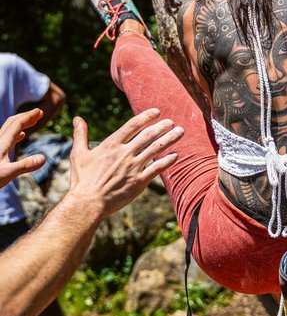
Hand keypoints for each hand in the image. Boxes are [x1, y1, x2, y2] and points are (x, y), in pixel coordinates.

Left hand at [0, 109, 45, 188]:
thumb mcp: (7, 174)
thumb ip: (25, 165)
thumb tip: (43, 158)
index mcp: (2, 143)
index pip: (17, 124)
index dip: (28, 116)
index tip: (39, 111)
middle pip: (12, 123)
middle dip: (25, 116)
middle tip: (38, 113)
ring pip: (9, 129)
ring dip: (21, 123)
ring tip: (32, 122)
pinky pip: (7, 137)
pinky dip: (16, 133)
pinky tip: (21, 136)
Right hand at [68, 108, 183, 219]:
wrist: (88, 203)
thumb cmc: (82, 180)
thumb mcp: (79, 154)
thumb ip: (80, 134)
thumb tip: (77, 118)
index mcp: (111, 144)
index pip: (132, 125)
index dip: (146, 116)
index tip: (157, 111)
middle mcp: (125, 153)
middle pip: (148, 135)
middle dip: (162, 126)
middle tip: (172, 122)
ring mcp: (133, 167)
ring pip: (156, 149)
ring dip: (169, 139)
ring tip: (180, 132)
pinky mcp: (139, 182)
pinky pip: (157, 169)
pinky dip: (168, 161)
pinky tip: (176, 155)